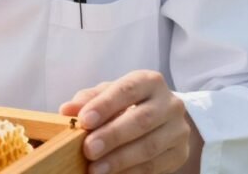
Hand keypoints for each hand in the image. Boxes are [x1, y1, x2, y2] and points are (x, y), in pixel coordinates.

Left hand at [59, 70, 192, 173]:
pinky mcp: (180, 153)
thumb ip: (87, 100)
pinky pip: (155, 166)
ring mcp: (178, 130)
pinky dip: (132, 172)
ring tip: (96, 169)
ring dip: (120, 159)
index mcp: (149, 82)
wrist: (161, 120)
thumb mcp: (107, 95)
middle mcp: (170, 103)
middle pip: (141, 120)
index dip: (105, 105)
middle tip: (88, 149)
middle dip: (112, 136)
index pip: (127, 90)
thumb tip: (66, 110)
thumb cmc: (126, 103)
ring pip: (149, 146)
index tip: (84, 121)